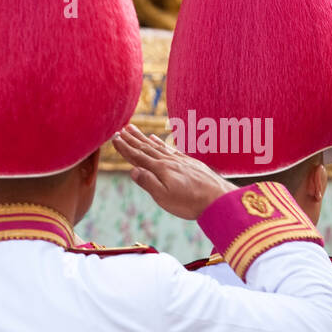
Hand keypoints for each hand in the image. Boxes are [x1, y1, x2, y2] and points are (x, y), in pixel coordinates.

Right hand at [112, 124, 234, 219]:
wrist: (218, 199)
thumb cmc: (189, 202)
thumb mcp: (164, 197)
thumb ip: (148, 182)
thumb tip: (132, 170)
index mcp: (160, 169)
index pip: (138, 156)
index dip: (124, 147)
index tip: (114, 137)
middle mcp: (168, 161)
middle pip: (145, 148)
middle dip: (131, 139)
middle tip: (120, 129)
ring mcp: (179, 160)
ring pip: (156, 146)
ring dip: (143, 138)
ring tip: (133, 129)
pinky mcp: (188, 162)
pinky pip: (169, 149)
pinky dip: (160, 143)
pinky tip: (156, 139)